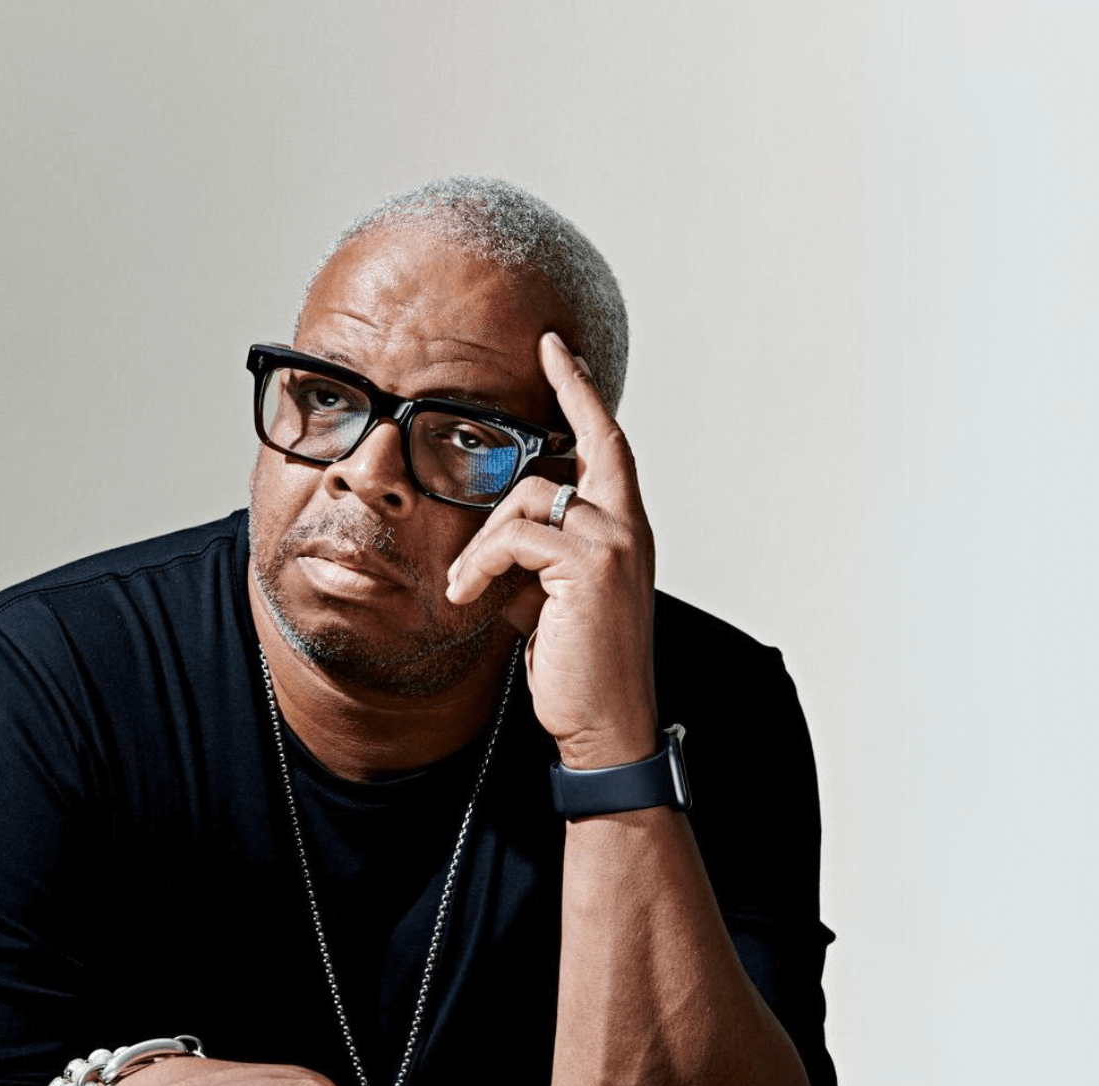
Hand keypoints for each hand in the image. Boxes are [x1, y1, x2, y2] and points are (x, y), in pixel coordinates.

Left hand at [445, 330, 657, 769]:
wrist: (603, 724)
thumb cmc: (577, 666)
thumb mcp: (550, 595)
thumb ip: (535, 549)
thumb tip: (495, 525)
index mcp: (626, 528)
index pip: (608, 441)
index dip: (581, 391)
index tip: (557, 349)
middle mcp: (629, 526)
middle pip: (565, 458)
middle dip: (525, 455)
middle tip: (495, 489)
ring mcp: (614, 541)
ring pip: (527, 498)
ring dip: (483, 543)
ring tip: (469, 589)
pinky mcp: (589, 564)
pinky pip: (514, 535)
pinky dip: (482, 563)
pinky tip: (471, 596)